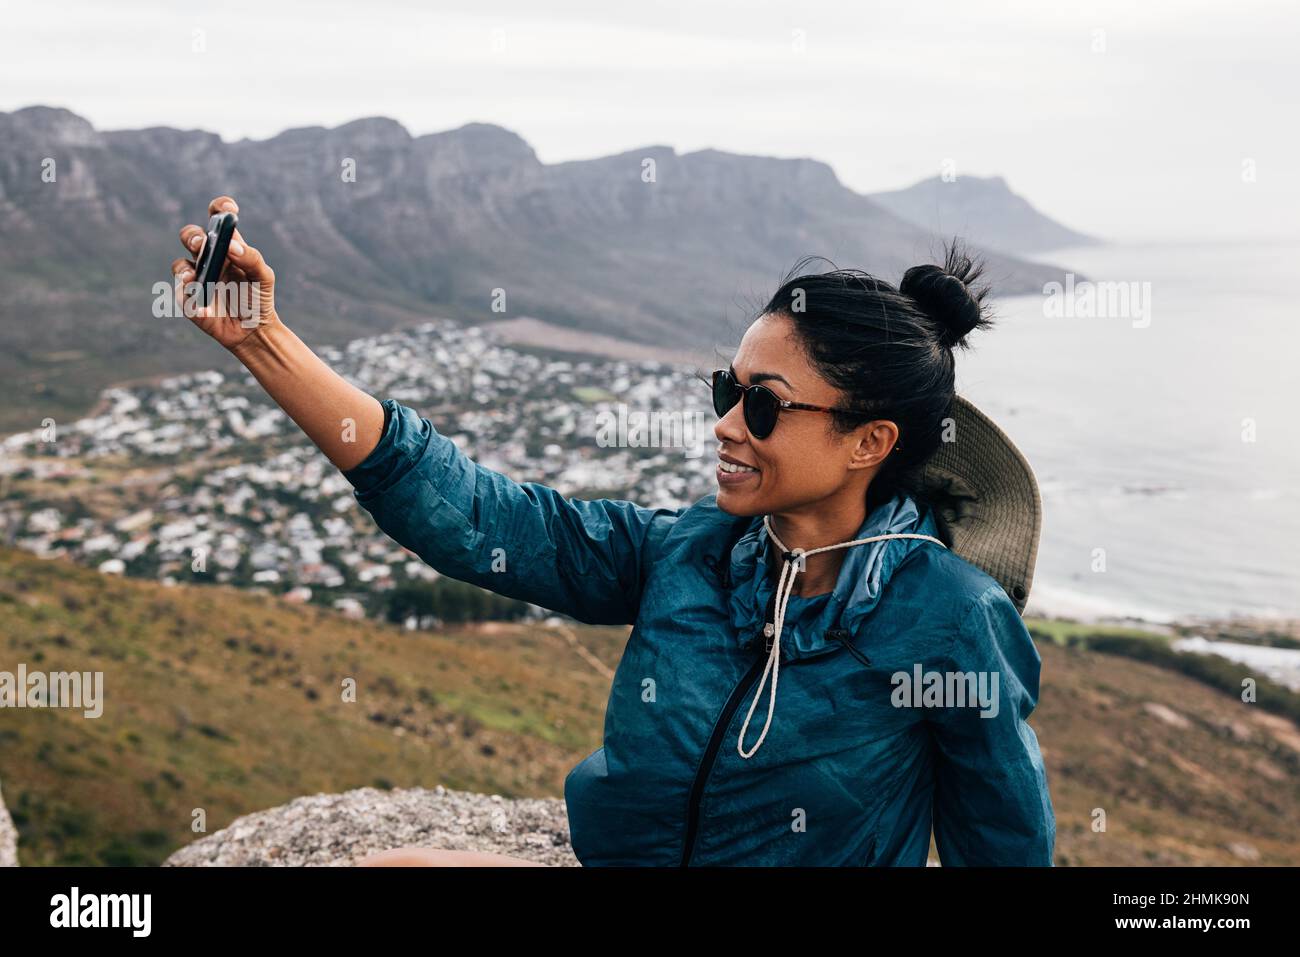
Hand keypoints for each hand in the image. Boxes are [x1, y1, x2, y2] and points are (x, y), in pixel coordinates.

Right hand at [171, 195, 279, 351]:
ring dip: (185, 269)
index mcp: (227, 245)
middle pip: (191, 236)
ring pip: (180, 265)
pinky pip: (182, 294)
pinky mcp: (188, 298)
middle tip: (202, 244)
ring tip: (194, 277)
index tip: (228, 209)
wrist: (252, 330)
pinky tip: (202, 307)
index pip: (217, 218)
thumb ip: (251, 258)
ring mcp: (195, 277)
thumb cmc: (257, 298)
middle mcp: (207, 257)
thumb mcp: (263, 276)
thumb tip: (232, 246)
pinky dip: (191, 298)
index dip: (220, 208)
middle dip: (193, 237)